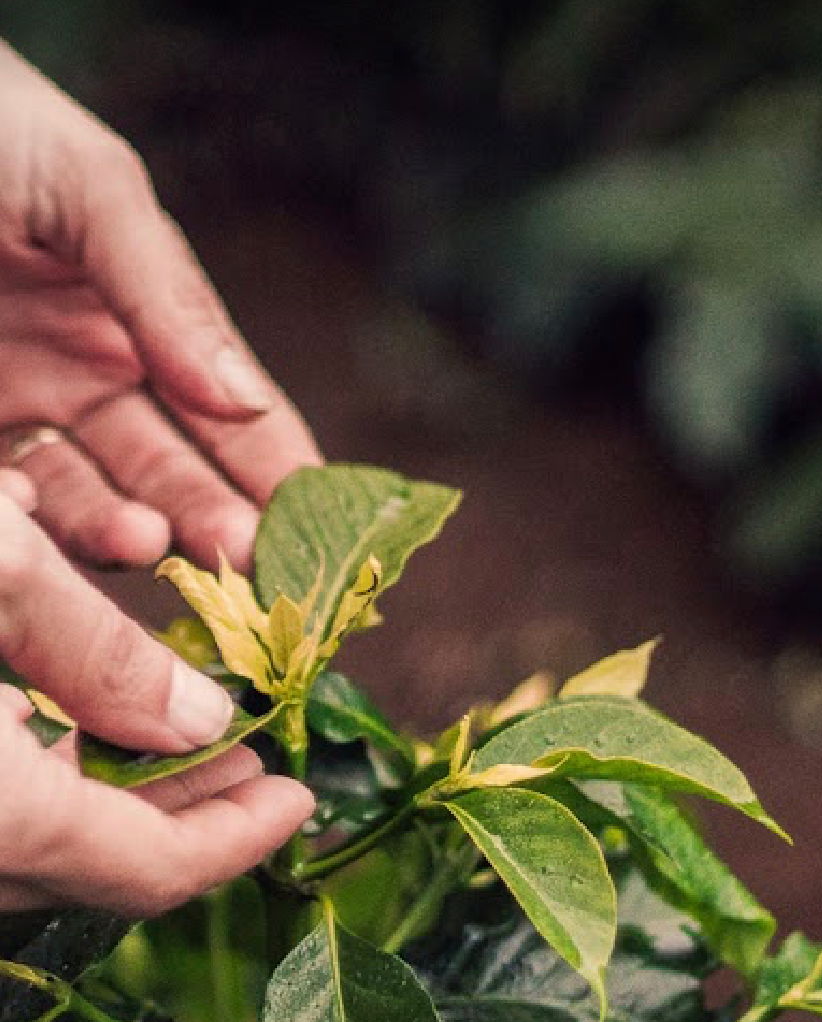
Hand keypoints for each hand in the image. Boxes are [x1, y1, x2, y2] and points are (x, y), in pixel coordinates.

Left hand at [0, 43, 320, 570]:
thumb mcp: (91, 191)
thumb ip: (169, 296)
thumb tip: (247, 402)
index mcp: (152, 326)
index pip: (240, 423)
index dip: (284, 480)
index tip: (326, 536)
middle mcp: (96, 382)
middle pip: (176, 482)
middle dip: (219, 527)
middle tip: (249, 564)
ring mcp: (28, 416)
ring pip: (94, 508)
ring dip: (131, 537)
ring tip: (149, 542)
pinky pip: (13, 507)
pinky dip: (37, 526)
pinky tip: (43, 518)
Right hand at [0, 477, 313, 912]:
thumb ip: (100, 649)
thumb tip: (202, 719)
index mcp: (0, 818)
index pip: (150, 870)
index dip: (239, 839)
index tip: (299, 800)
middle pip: (98, 863)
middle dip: (187, 809)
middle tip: (255, 760)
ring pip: (37, 841)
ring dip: (113, 790)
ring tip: (185, 733)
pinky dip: (38, 777)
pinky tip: (65, 713)